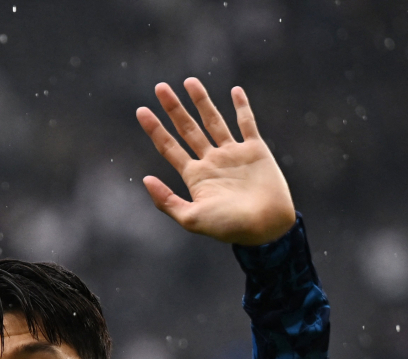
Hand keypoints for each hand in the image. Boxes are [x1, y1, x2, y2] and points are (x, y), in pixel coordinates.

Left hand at [136, 79, 295, 246]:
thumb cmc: (229, 227)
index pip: (169, 148)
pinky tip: (235, 91)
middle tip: (160, 87)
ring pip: (214, 121)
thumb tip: (145, 179)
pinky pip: (247, 123)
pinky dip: (242, 107)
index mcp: (196, 177)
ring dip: (201, 101)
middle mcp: (212, 162)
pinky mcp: (255, 150)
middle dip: (173, 108)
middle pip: (188, 129)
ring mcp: (233, 154)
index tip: (141, 111)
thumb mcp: (191, 219)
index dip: (155, 130)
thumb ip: (167, 201)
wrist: (266, 227)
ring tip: (189, 81)